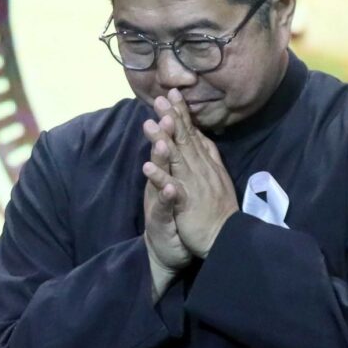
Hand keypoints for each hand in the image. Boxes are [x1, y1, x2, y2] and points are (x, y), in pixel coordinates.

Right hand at [141, 103, 192, 294]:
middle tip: (162, 112)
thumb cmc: (175, 215)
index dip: (173, 119)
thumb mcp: (180, 184)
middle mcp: (162, 182)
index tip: (173, 97)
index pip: (171, 141)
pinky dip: (166, 197)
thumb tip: (187, 133)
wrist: (168, 250)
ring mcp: (160, 200)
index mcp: (170, 172)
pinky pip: (165, 208)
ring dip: (160, 160)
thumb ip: (181, 159)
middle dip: (163, 133)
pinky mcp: (161, 221)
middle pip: (163, 154)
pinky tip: (168, 188)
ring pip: (160, 177)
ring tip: (161, 144)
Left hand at [146, 91, 236, 257]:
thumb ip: (209, 155)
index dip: (182, 114)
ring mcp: (193, 185)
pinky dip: (159, 178)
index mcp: (205, 163)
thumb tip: (203, 135)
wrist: (225, 237)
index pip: (192, 134)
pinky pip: (171, 189)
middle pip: (183, 140)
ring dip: (162, 142)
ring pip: (176, 159)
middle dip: (171, 118)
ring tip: (149, 125)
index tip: (172, 94)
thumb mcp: (217, 176)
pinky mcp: (186, 203)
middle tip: (159, 98)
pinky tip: (146, 167)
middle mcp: (200, 169)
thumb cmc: (218, 208)